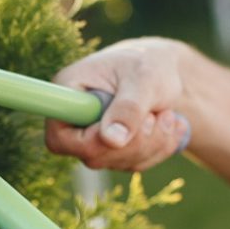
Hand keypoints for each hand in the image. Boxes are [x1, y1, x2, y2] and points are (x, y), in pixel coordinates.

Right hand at [46, 37, 190, 170]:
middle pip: (93, 155)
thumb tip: (113, 141)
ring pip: (119, 162)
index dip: (90, 142)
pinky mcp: (113, 150)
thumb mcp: (143, 78)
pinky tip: (170, 124)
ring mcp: (93, 138)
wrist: (164, 70)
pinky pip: (136, 164)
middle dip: (135, 141)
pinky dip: (160, 147)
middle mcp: (74, 120)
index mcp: (68, 92)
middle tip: (155, 114)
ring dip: (153, 143)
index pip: (59, 137)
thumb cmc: (149, 64)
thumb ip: (128, 108)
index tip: (121, 129)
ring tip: (166, 113)